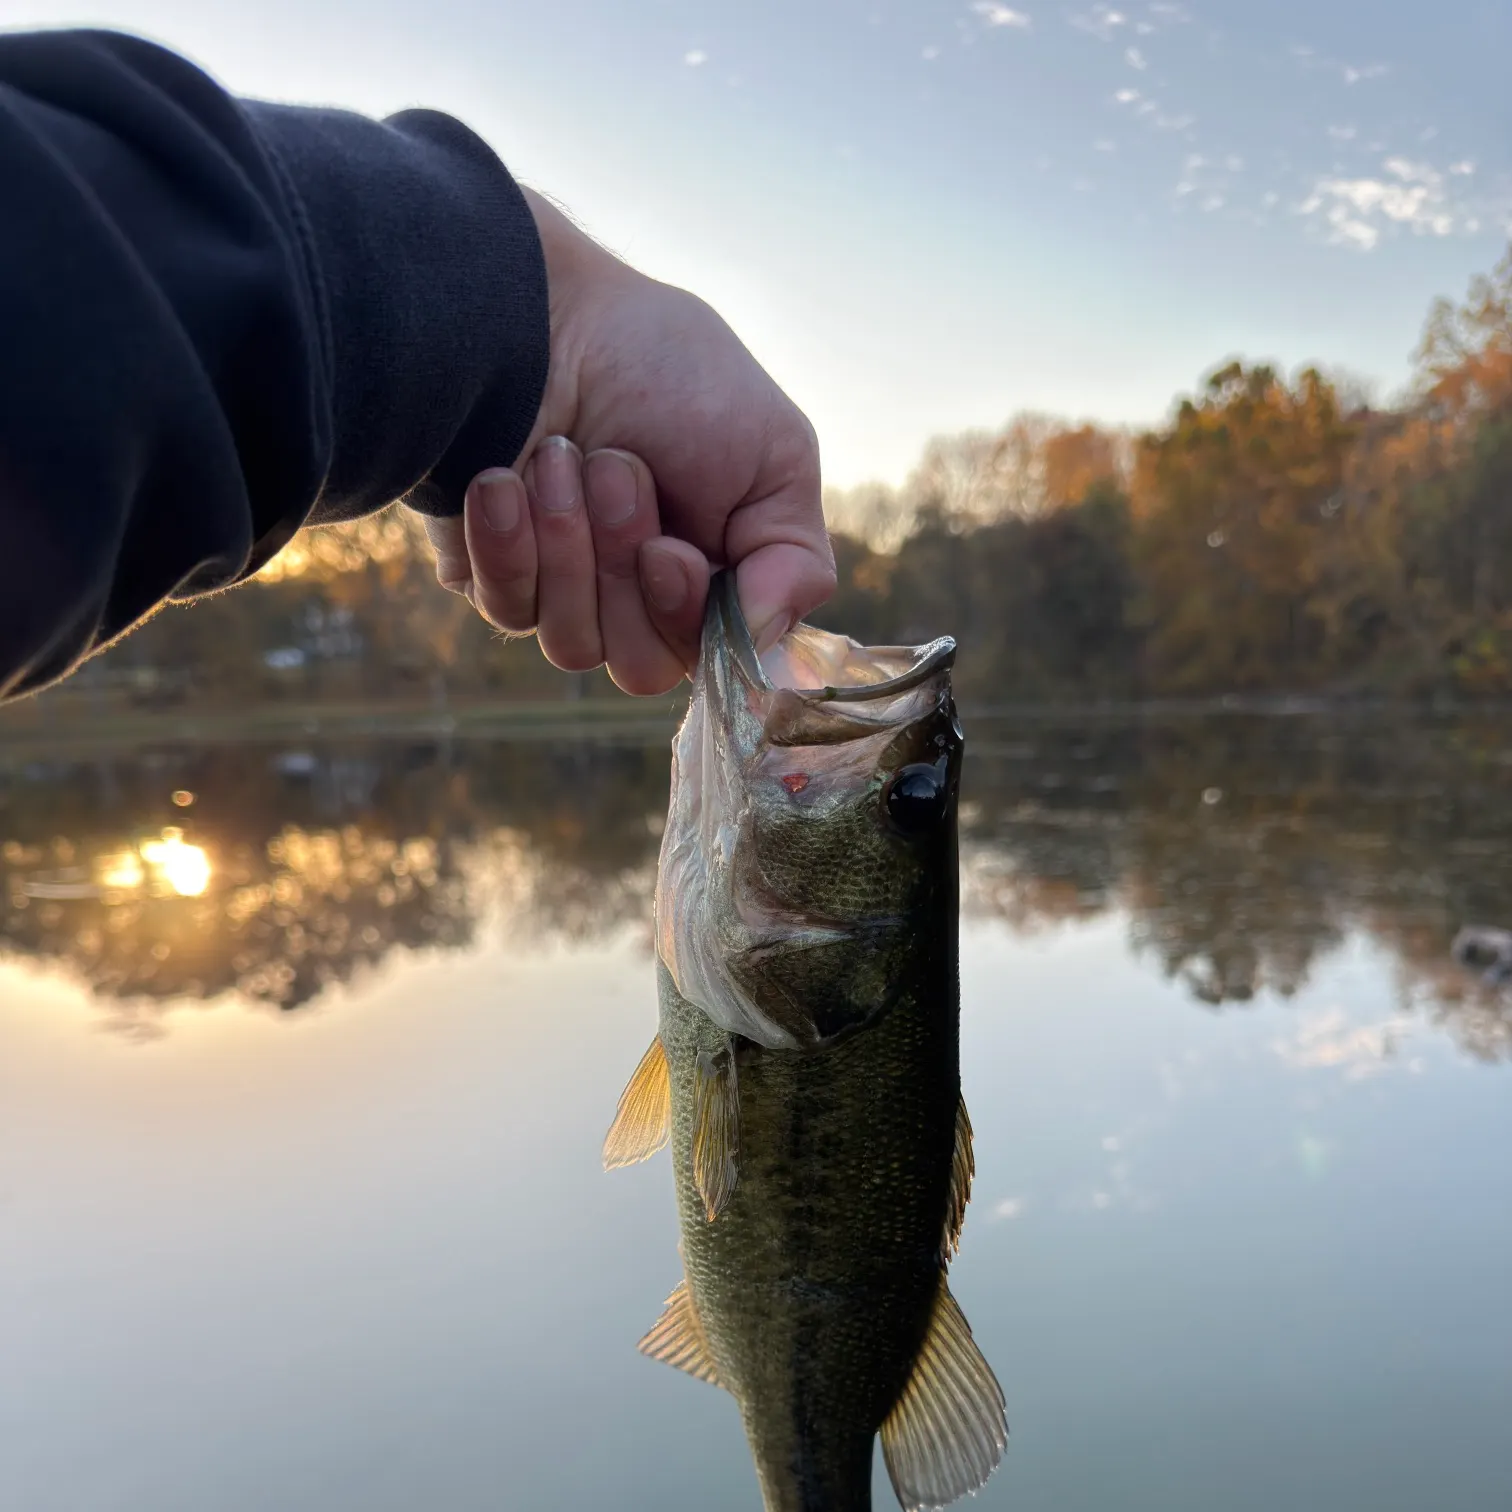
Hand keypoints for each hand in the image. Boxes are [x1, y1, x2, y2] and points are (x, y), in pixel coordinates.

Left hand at [425, 188, 833, 695]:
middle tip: (615, 468)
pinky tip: (501, 477)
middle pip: (637, 665)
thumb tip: (769, 648)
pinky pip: (503, 606)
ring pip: (569, 645)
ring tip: (561, 454)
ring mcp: (558, 590)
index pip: (704, 660)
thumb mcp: (776, 455)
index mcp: (709, 575)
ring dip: (569, 540)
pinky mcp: (487, 572)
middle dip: (623, 563)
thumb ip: (795, 561)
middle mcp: (634, 596)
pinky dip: (507, 538)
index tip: (667, 548)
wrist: (546, 314)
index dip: (681, 614)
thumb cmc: (669, 371)